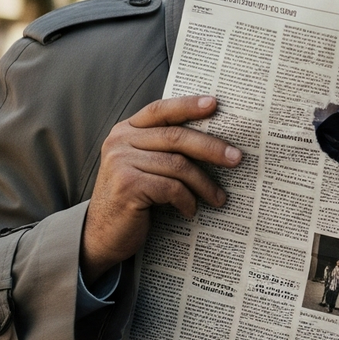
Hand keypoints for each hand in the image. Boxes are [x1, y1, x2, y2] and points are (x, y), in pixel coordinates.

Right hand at [82, 95, 240, 279]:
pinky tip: (191, 210)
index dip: (187, 105)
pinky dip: (187, 200)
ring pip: (178, 165)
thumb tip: (214, 142)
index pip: (160, 110)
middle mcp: (120, 141)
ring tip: (219, 198)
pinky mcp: (127, 186)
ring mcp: (121, 162)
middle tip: (237, 158)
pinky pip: (171, 188)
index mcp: (125, 131)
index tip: (214, 104)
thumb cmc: (132, 199)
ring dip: (204, 184)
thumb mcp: (142, 166)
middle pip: (176, 137)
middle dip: (212, 148)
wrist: (101, 235)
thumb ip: (163, 148)